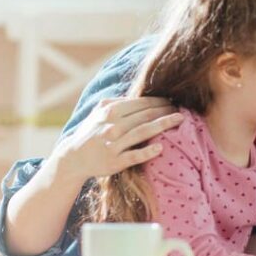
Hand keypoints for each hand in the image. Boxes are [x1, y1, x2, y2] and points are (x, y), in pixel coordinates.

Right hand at [53, 97, 183, 182]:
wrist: (72, 158)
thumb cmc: (89, 133)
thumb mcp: (97, 113)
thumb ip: (115, 102)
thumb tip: (134, 93)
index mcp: (109, 112)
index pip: (140, 103)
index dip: (158, 101)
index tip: (173, 100)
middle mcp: (111, 126)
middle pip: (144, 116)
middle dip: (165, 111)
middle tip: (182, 109)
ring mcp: (113, 144)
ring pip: (142, 132)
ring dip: (163, 125)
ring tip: (179, 120)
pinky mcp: (114, 162)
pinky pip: (133, 156)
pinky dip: (147, 151)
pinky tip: (161, 148)